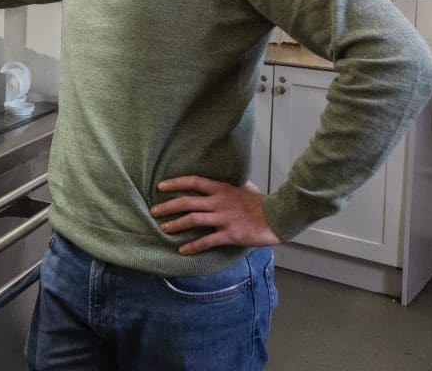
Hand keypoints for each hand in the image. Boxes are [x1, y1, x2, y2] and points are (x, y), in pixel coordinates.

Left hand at [151, 176, 280, 255]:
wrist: (277, 218)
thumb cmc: (261, 203)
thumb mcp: (246, 188)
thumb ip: (234, 184)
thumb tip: (232, 180)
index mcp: (221, 189)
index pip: (193, 182)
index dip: (175, 183)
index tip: (160, 186)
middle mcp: (219, 202)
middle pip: (187, 202)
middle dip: (167, 207)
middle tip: (153, 211)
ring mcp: (224, 218)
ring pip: (193, 220)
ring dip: (175, 224)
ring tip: (163, 228)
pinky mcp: (230, 234)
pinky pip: (207, 241)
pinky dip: (193, 246)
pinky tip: (182, 250)